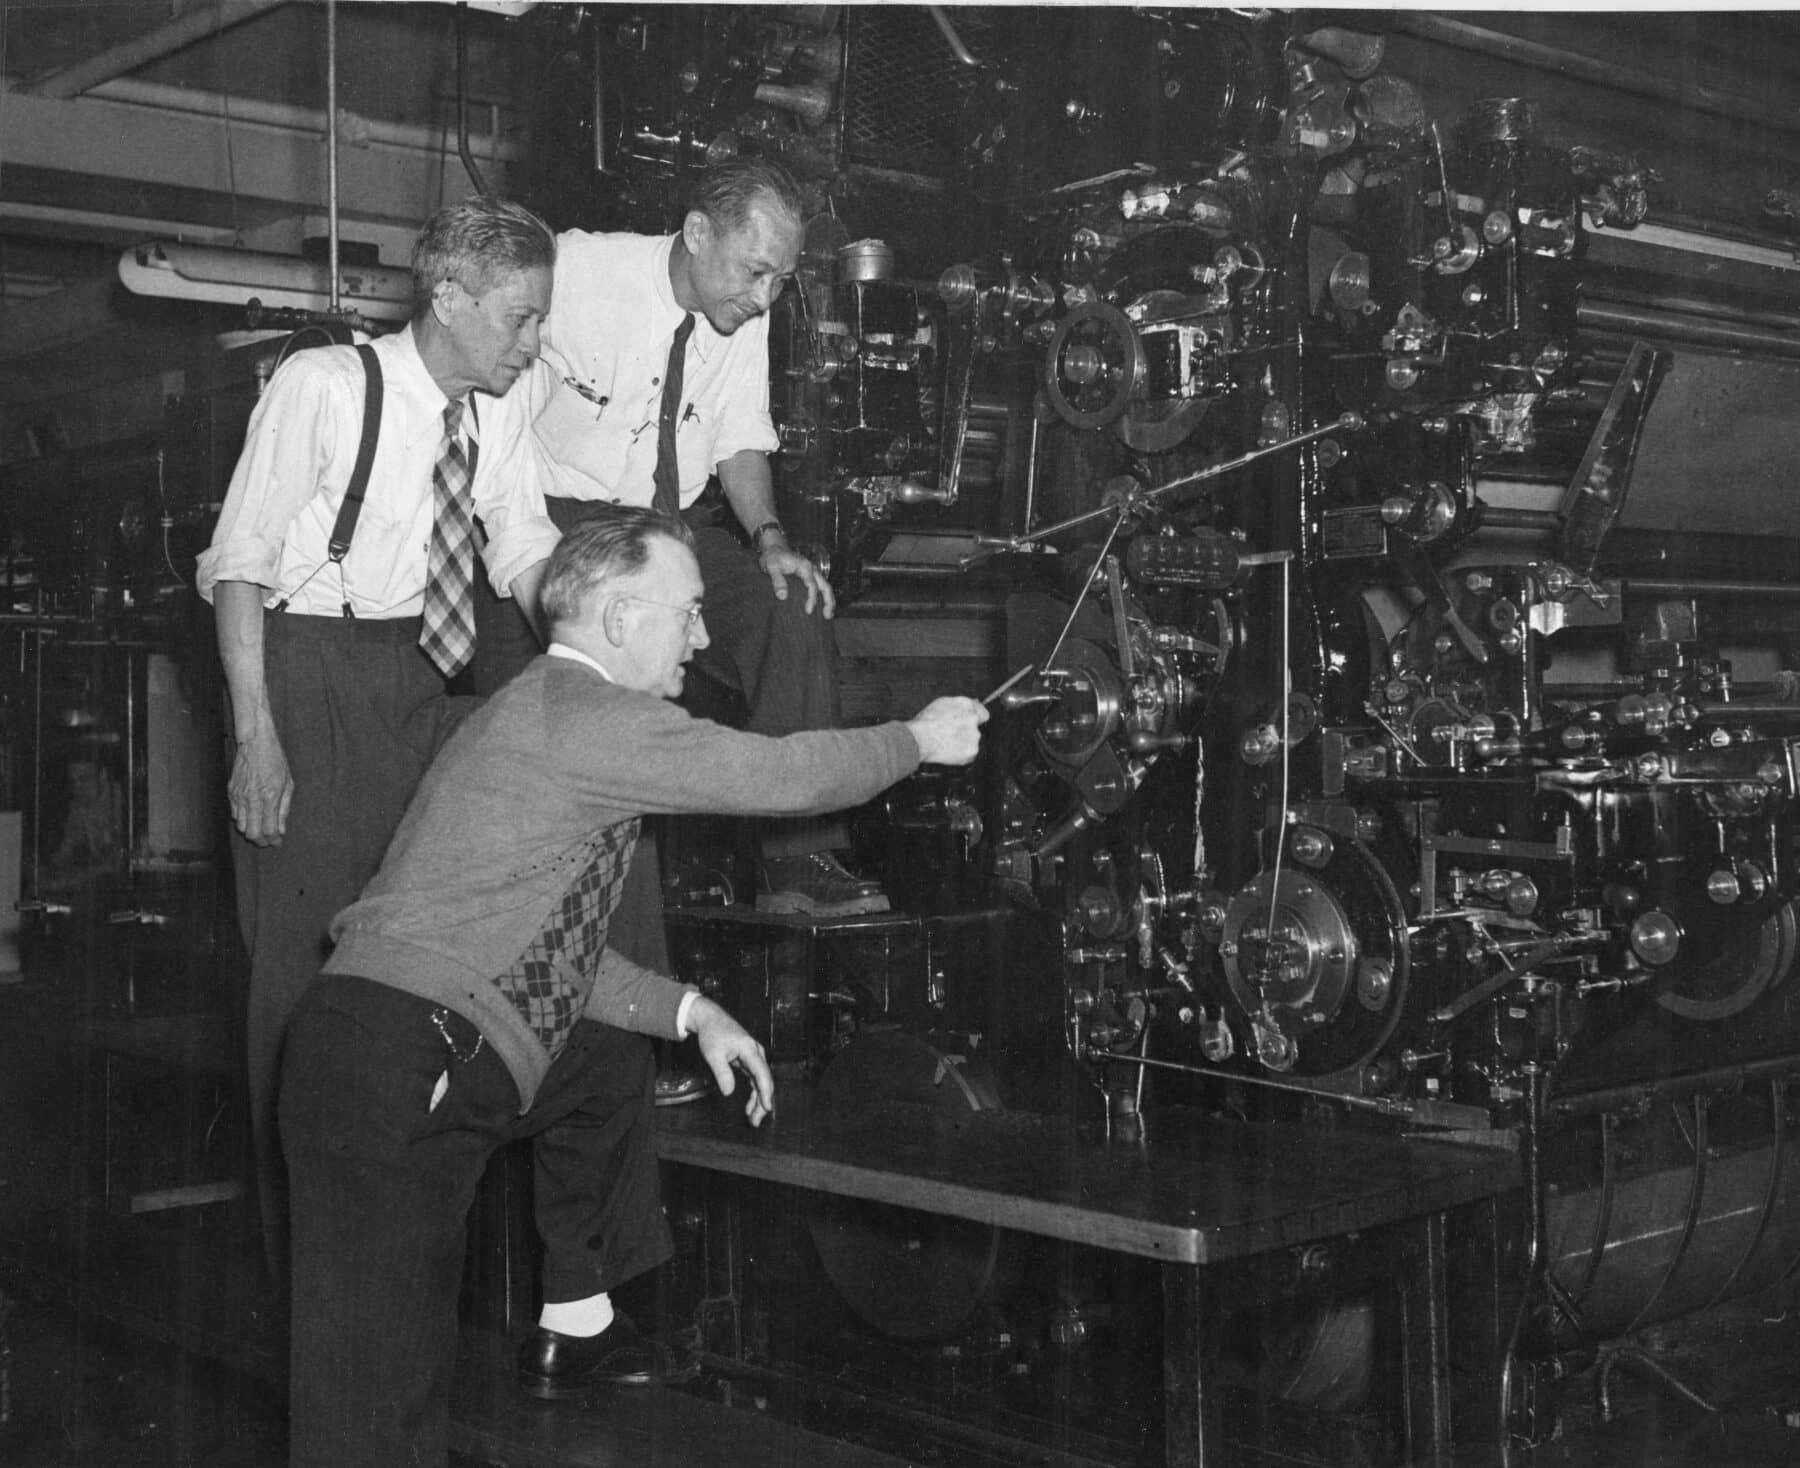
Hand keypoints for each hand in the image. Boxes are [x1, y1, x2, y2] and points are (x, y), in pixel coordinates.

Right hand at [228, 733, 292, 846]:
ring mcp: (239, 796)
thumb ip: (284, 809)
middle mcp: (252, 799)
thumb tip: (282, 830)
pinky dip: (243, 820)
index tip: (278, 842)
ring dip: (251, 831)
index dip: (273, 840)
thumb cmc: (275, 761)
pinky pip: (235, 815)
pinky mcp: (231, 792)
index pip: (269, 829)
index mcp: (270, 797)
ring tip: (261, 830)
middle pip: (252, 833)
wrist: (255, 743)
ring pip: (241, 826)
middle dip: (261, 841)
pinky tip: (252, 817)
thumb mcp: (288, 784)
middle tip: (268, 841)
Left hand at [688, 995, 775, 1126]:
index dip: (766, 1092)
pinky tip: (749, 1106)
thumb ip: (722, 1073)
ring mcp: (754, 1057)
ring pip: (761, 1082)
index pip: (762, 1074)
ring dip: (758, 1100)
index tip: (767, 1108)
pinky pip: (755, 1079)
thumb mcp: (713, 1054)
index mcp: (750, 1049)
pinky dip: (753, 1093)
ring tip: (753, 1119)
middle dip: (762, 1102)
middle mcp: (756, 1053)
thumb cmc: (712, 1033)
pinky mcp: (749, 1060)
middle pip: (764, 1080)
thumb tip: (729, 1092)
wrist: (710, 1019)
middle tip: (755, 1121)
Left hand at [758, 542, 835, 618]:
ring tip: (828, 615)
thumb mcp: (772, 567)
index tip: (808, 612)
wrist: (773, 548)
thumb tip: (782, 596)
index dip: (812, 599)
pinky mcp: (809, 576)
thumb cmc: (772, 557)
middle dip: (829, 601)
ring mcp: (812, 572)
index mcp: (804, 567)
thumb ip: (777, 580)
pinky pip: (820, 587)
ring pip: (825, 586)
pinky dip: (823, 597)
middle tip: (828, 616)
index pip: (812, 585)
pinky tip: (822, 607)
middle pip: (825, 586)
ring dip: (829, 600)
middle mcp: (812, 569)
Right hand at [905, 696, 988, 765]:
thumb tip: (972, 704)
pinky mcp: (972, 751)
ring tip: (947, 744)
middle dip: (966, 732)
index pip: (983, 713)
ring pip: (973, 742)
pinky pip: (970, 755)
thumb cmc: (925, 722)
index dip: (976, 720)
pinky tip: (949, 752)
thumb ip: (959, 704)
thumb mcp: (940, 703)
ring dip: (964, 744)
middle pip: (976, 728)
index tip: (969, 725)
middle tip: (951, 735)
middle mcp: (973, 719)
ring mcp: (974, 736)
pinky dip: (962, 756)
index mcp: (966, 705)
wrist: (919, 739)